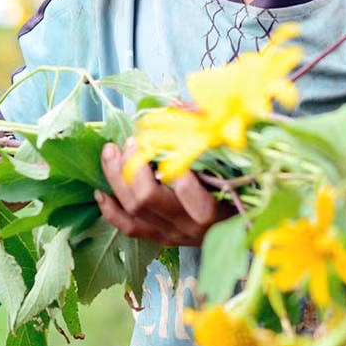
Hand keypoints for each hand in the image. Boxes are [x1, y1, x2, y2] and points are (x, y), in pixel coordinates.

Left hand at [97, 140, 234, 246]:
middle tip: (132, 142)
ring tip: (111, 153)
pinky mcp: (161, 239)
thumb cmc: (244, 191)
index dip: (167, 158)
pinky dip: (110, 209)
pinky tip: (100, 192)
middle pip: (147, 197)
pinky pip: (128, 228)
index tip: (161, 137)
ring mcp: (172, 234)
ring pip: (133, 210)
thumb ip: (208, 134)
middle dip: (132, 165)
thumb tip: (176, 106)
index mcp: (212, 208)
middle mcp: (189, 225)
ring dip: (116, 179)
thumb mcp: (236, 163)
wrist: (244, 232)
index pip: (184, 185)